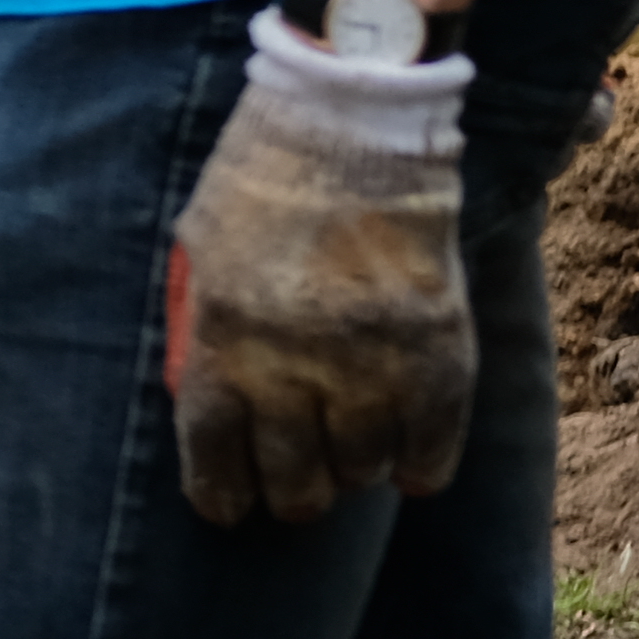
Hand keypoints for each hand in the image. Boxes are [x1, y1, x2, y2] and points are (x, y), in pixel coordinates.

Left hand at [164, 2, 475, 522]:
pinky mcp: (438, 350)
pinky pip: (433, 446)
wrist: (354, 127)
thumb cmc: (261, 182)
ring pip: (364, 468)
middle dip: (293, 497)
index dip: (221, 496)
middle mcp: (294, 365)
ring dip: (355, 471)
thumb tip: (203, 399)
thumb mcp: (200, 252)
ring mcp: (372, 362)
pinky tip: (410, 467)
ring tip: (351, 456)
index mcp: (223, 339)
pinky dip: (422, 466)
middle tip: (298, 494)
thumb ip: (203, 329)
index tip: (227, 511)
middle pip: (295, 480)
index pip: (214, 454)